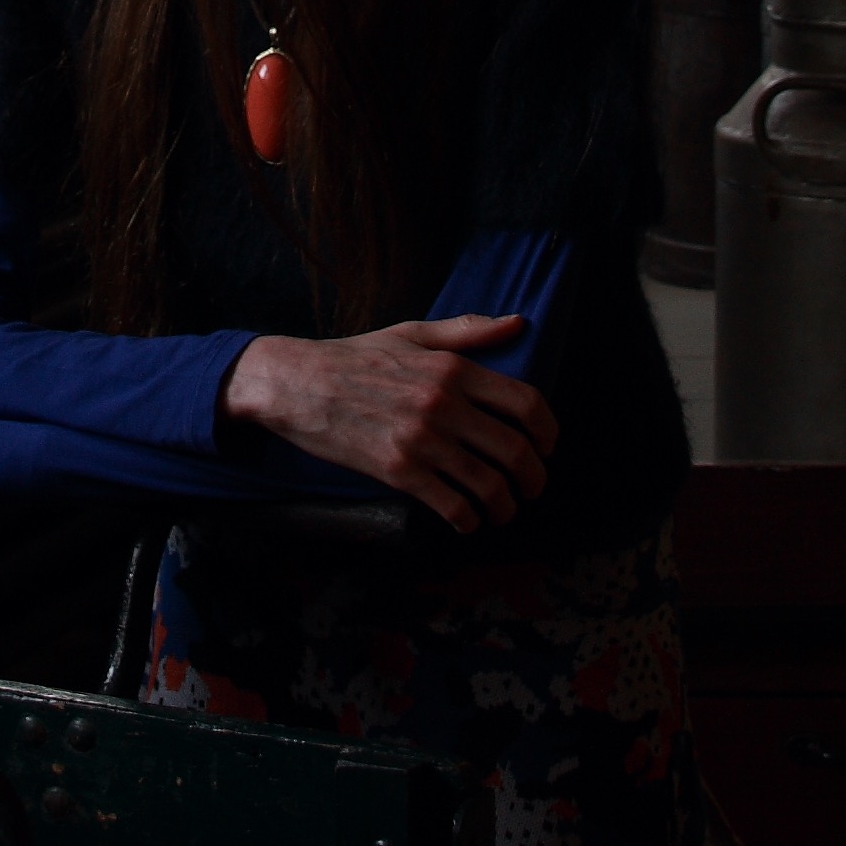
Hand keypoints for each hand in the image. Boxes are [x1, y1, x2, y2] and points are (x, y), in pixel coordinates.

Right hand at [217, 316, 556, 531]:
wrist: (297, 383)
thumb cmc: (355, 356)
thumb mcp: (413, 333)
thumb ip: (468, 331)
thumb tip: (518, 324)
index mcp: (454, 369)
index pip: (526, 404)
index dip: (548, 432)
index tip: (547, 448)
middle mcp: (444, 404)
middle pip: (516, 451)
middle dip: (534, 478)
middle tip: (531, 488)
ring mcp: (422, 440)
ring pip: (489, 485)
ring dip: (506, 506)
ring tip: (502, 510)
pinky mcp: (398, 471)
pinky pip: (452, 506)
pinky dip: (469, 520)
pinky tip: (467, 521)